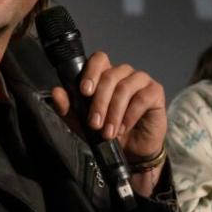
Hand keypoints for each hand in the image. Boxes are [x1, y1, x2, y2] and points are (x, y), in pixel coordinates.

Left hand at [51, 52, 166, 159]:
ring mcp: (140, 80)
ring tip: (109, 132)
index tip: (84, 92)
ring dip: (114, 112)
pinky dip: (130, 115)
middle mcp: (123, 73)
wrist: (130, 151)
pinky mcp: (155, 92)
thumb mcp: (81, 122)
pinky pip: (142, 97)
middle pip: (110, 76)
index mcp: (104, 75)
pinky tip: (124, 127)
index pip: (99, 59)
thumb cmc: (106, 131)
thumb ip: (67, 107)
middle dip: (99, 102)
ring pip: (125, 87)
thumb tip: (56, 92)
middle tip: (95, 124)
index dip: (91, 72)